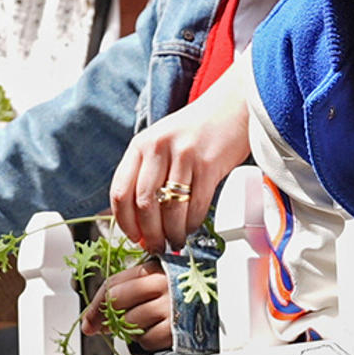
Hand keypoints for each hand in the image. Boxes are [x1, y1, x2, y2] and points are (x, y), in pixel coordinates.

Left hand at [82, 262, 173, 354]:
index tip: (89, 320)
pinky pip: (147, 339)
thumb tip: (95, 317)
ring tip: (141, 327)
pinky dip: (145, 341)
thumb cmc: (181, 295)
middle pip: (117, 300)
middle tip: (103, 328)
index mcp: (154, 268)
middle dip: (104, 318)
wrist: (216, 305)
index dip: (95, 304)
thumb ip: (127, 290)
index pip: (114, 283)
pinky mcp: (178, 327)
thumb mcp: (156, 281)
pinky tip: (155, 333)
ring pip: (130, 322)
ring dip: (128, 330)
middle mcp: (163, 283)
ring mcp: (171, 305)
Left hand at [111, 60, 251, 253]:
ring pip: (171, 209)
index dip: (125, 221)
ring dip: (173, 233)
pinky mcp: (209, 164)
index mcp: (140, 145)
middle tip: (156, 247)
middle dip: (150, 234)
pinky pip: (197, 205)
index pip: (120, 191)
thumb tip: (139, 217)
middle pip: (144, 204)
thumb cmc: (198, 130)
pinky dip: (193, 223)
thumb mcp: (162, 142)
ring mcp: (184, 155)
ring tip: (176, 242)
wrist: (233, 107)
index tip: (134, 237)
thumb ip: (147, 171)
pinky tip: (192, 228)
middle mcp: (158, 148)